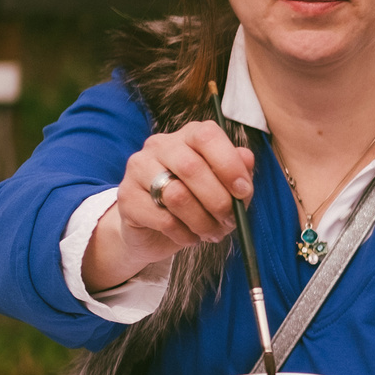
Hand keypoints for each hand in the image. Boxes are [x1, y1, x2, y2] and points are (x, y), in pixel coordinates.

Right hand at [84, 121, 257, 291]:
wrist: (154, 232)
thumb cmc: (196, 204)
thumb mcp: (224, 189)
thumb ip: (238, 173)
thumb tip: (247, 158)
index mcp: (188, 136)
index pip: (207, 136)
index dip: (229, 165)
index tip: (243, 192)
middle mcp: (160, 145)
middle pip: (191, 168)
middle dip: (218, 201)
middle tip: (229, 221)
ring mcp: (139, 169)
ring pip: (176, 195)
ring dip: (202, 221)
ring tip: (211, 232)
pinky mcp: (127, 198)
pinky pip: (162, 219)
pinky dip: (184, 234)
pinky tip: (190, 237)